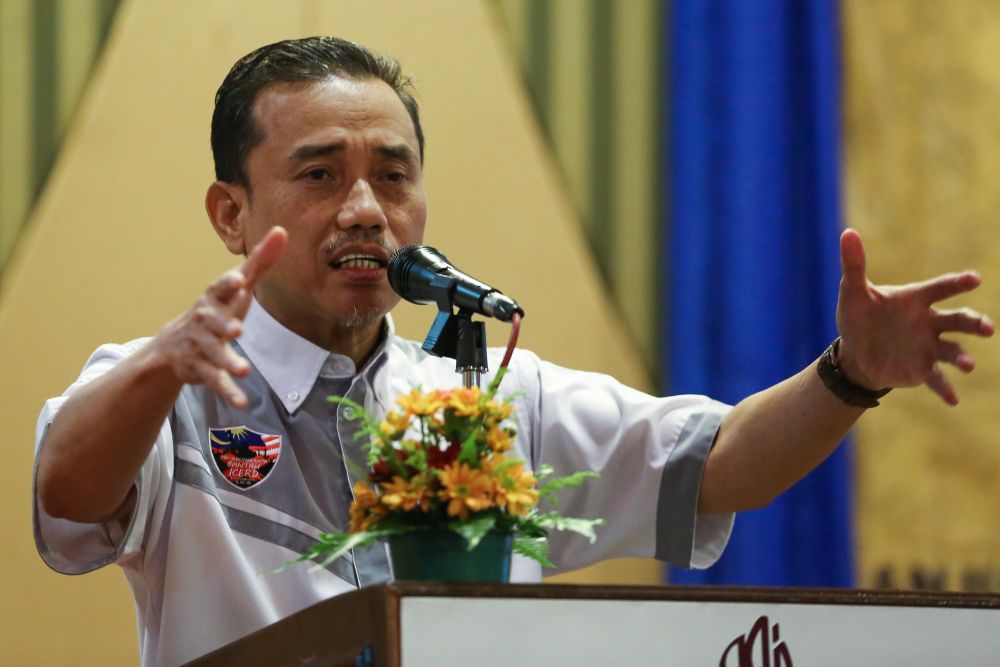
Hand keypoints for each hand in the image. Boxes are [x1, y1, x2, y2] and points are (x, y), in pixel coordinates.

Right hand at [151, 226, 286, 407]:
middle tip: (237, 329)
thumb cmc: (217, 309)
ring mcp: (201, 346)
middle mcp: (204, 321)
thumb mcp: (237, 287)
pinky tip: (243, 403)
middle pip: (214, 323)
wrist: (174, 345)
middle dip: (223, 325)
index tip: (237, 280)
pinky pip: (216, 381)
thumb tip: (281, 231)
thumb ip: (260, 262)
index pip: (219, 287)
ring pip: (215, 354)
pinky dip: (229, 391)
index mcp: (214, 298)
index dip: (227, 284)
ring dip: (228, 361)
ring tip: (243, 370)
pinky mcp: (202, 369)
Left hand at [835, 228, 993, 404]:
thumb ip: (854, 265)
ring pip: (953, 350)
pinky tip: (954, 401)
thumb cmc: (859, 317)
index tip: (974, 278)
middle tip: (986, 327)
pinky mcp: (922, 369)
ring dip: (962, 357)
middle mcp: (929, 322)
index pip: (940, 288)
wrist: (856, 351)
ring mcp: (928, 347)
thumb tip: (848, 233)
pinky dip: (945, 389)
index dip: (957, 283)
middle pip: (957, 320)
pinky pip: (937, 380)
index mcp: (916, 299)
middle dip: (974, 322)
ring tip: (968, 365)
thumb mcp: (852, 292)